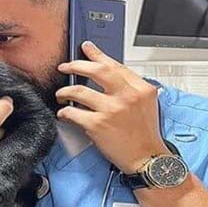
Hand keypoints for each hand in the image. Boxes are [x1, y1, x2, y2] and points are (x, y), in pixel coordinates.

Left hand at [55, 41, 167, 173]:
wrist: (146, 158)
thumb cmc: (145, 134)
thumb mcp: (146, 104)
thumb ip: (130, 88)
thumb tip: (109, 75)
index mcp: (140, 88)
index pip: (114, 65)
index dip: (97, 54)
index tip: (86, 48)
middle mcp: (126, 96)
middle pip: (96, 71)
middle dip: (76, 65)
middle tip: (65, 67)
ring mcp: (111, 110)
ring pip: (79, 91)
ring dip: (65, 91)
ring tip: (61, 94)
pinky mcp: (97, 125)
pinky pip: (73, 112)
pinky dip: (64, 112)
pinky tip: (64, 113)